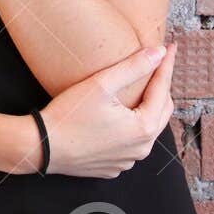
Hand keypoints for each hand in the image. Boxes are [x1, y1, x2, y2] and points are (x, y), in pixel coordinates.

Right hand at [31, 43, 177, 178]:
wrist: (42, 148)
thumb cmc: (69, 115)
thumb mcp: (101, 85)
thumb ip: (134, 67)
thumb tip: (160, 53)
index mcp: (143, 128)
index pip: (162, 89)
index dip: (167, 65)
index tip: (171, 47)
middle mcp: (141, 149)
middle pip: (161, 110)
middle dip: (162, 86)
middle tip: (159, 65)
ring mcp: (128, 161)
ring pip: (148, 128)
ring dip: (148, 107)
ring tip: (142, 88)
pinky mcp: (113, 166)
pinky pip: (131, 143)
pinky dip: (131, 126)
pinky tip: (120, 114)